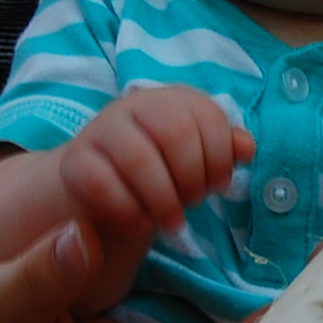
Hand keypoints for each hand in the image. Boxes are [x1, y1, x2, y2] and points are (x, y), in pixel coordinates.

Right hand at [60, 86, 254, 237]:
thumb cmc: (162, 169)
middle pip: (174, 132)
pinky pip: (101, 182)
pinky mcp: (75, 161)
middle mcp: (136, 104)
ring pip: (138, 157)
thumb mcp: (198, 157)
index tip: (219, 186)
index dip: (220, 156)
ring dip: (163, 198)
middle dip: (191, 177)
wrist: (103, 184)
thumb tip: (246, 147)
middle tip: (193, 204)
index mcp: (173, 99)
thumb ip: (224, 150)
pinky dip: (127, 209)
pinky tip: (141, 224)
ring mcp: (102, 129)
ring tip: (173, 223)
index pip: (207, 115)